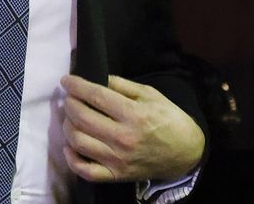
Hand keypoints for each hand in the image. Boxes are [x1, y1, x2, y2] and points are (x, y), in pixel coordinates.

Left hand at [61, 74, 203, 182]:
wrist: (186, 153)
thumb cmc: (168, 119)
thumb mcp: (150, 94)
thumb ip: (122, 85)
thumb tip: (96, 79)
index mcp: (134, 114)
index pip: (95, 96)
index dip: (76, 86)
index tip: (66, 80)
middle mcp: (123, 138)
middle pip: (82, 117)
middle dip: (69, 103)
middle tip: (70, 97)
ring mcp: (118, 159)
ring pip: (78, 141)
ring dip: (68, 125)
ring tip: (72, 117)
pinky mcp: (116, 175)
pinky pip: (85, 170)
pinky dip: (71, 158)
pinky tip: (70, 145)